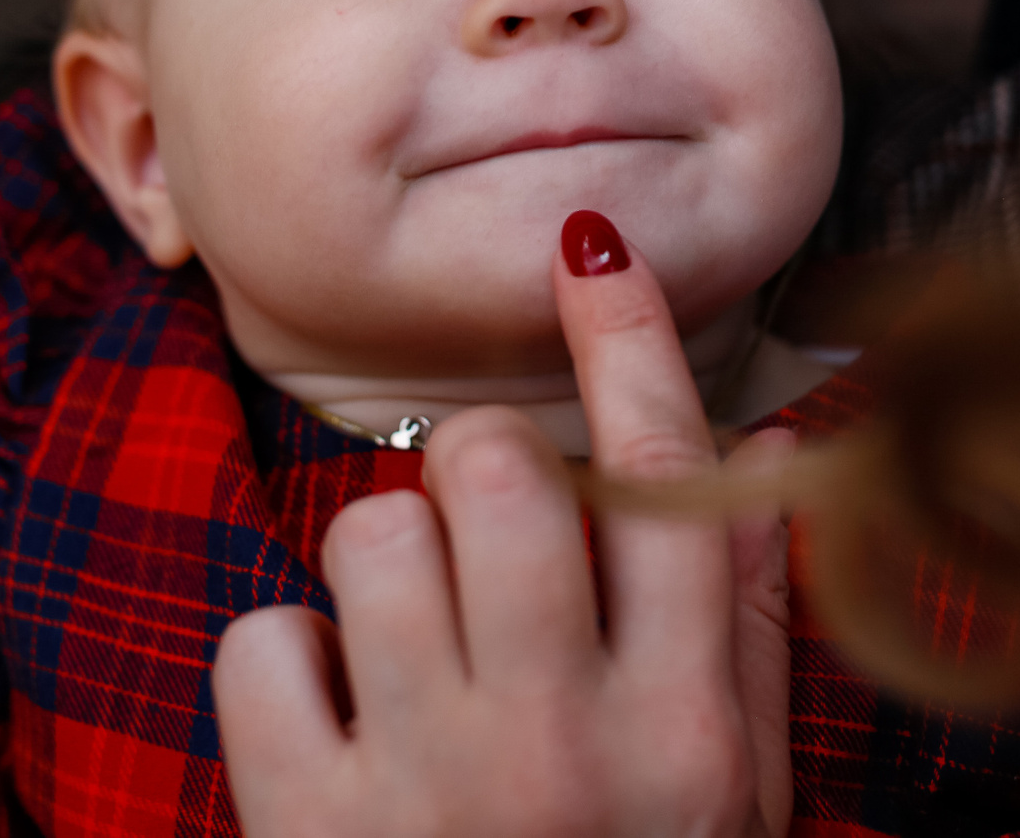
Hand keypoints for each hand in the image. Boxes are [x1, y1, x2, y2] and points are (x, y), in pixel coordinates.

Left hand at [213, 215, 798, 836]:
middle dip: (478, 475)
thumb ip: (737, 624)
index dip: (628, 339)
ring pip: (370, 530)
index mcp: (684, 730)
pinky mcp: (304, 826)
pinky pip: (261, 640)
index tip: (590, 241)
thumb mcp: (732, 796)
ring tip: (412, 653)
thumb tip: (758, 447)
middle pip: (493, 468)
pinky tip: (331, 725)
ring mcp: (427, 785)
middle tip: (485, 550)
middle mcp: (562, 744)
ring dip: (383, 569)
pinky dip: (284, 667)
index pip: (663, 482)